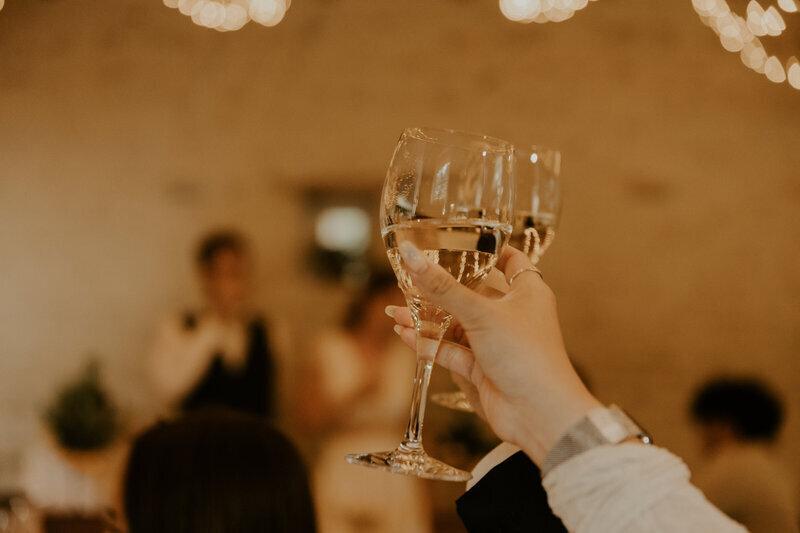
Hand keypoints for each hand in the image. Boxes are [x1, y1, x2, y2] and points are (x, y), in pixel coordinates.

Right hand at [390, 241, 601, 464]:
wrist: (539, 414)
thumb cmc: (527, 356)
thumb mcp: (481, 314)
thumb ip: (443, 287)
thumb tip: (412, 257)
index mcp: (527, 292)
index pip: (511, 261)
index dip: (490, 249)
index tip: (464, 239)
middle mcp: (513, 315)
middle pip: (473, 294)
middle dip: (442, 288)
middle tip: (411, 277)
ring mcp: (497, 343)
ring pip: (457, 324)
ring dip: (428, 318)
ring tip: (396, 309)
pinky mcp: (483, 368)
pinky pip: (451, 350)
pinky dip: (429, 342)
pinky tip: (404, 333)